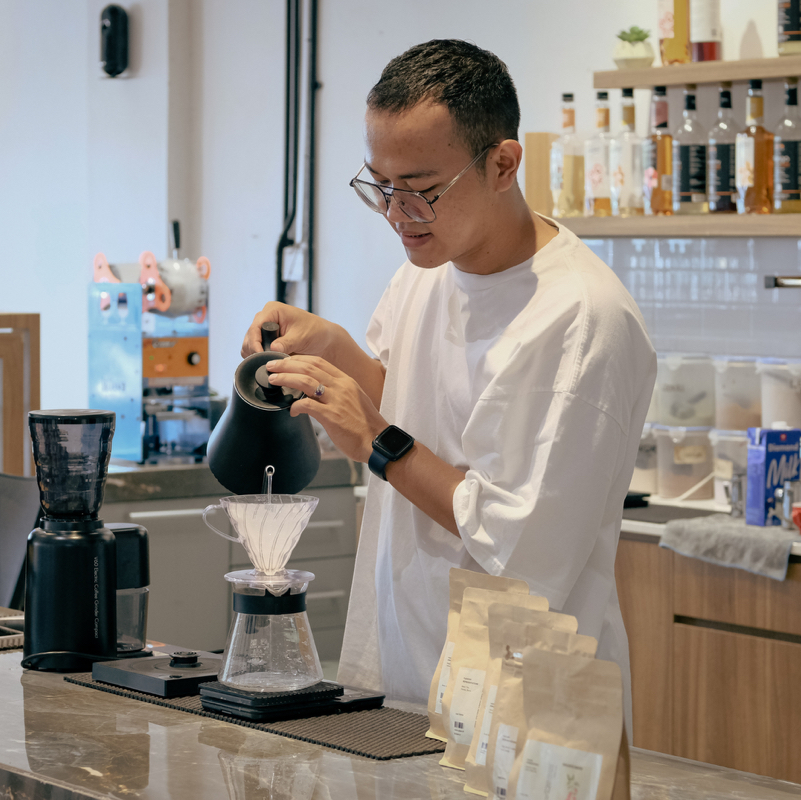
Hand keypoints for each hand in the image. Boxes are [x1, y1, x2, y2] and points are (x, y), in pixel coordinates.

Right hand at [241, 302, 336, 358]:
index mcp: (272, 310)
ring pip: (248, 345)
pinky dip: (258, 358)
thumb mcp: (302, 337)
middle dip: (255, 350)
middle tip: (266, 362)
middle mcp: (264, 318)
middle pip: (249, 336)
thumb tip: (273, 348)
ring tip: (269, 363)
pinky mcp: (264, 340)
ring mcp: (263, 329)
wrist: (322, 339)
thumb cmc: (315, 332)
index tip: (261, 355)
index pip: (256, 327)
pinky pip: (253, 350)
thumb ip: (287, 342)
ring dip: (256, 355)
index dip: (256, 342)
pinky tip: (268, 363)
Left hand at [264, 355, 385, 462]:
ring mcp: (337, 400)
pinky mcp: (332, 416)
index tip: (285, 360)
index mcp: (346, 381)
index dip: (299, 359)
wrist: (377, 442)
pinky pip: (307, 406)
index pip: (319, 362)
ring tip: (273, 380)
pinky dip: (295, 406)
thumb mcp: (353, 400)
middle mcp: (341, 387)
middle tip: (271, 366)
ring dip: (286, 379)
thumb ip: (335, 393)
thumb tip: (313, 394)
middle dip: (287, 364)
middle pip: (309, 367)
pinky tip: (290, 410)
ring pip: (306, 382)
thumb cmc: (365, 425)